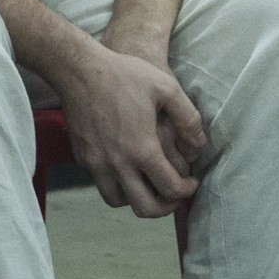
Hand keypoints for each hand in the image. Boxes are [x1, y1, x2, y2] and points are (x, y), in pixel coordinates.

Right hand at [53, 33, 206, 216]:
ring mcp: (96, 163)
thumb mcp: (166, 87)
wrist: (78, 70)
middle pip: (145, 208)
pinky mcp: (82, 158)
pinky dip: (116, 184)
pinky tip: (126, 167)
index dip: (187, 190)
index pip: (170, 189)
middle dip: (165, 207)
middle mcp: (118, 163)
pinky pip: (101, 183)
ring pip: (118, 201)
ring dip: (136, 199)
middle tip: (173, 194)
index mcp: (143, 149)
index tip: (191, 182)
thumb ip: (188, 117)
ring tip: (148, 184)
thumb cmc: (124, 75)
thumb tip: (199, 143)